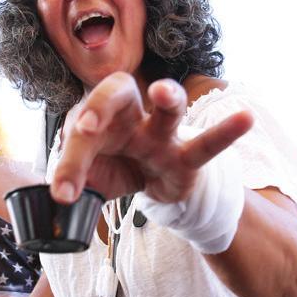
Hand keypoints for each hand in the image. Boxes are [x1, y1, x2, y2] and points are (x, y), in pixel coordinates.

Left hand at [50, 73, 252, 204]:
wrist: (151, 186)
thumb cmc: (114, 170)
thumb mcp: (89, 178)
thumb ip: (72, 183)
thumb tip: (50, 203)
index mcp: (100, 119)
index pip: (80, 127)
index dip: (69, 158)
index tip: (62, 191)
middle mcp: (132, 117)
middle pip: (118, 92)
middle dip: (100, 106)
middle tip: (85, 129)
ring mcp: (163, 134)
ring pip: (167, 107)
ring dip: (167, 97)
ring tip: (163, 93)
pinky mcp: (187, 157)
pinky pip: (207, 144)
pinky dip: (225, 132)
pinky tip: (245, 118)